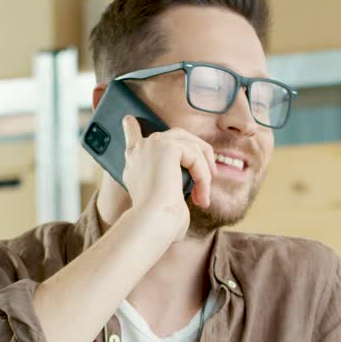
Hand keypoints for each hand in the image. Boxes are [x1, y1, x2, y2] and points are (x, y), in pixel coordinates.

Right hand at [120, 115, 215, 237]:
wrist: (153, 221)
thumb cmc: (159, 220)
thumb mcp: (162, 198)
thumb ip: (170, 182)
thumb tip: (193, 185)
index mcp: (133, 164)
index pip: (131, 136)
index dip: (131, 128)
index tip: (129, 120)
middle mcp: (139, 150)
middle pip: (176, 138)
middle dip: (198, 154)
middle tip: (211, 174)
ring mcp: (152, 145)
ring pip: (190, 147)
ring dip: (203, 171)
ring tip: (203, 195)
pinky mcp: (166, 146)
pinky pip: (194, 155)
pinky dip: (202, 176)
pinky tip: (200, 195)